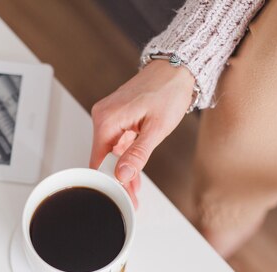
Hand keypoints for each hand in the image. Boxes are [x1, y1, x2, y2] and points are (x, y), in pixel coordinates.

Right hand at [90, 60, 195, 207]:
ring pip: (111, 152)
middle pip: (103, 158)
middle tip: (131, 197)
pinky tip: (134, 170)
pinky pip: (117, 143)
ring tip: (135, 189)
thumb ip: (137, 154)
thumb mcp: (156, 129)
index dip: (109, 182)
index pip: (98, 161)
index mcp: (107, 119)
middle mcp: (103, 117)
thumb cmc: (169, 90)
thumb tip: (122, 174)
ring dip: (123, 170)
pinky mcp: (117, 118)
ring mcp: (109, 117)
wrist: (177, 69)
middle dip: (118, 179)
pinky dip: (126, 157)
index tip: (121, 195)